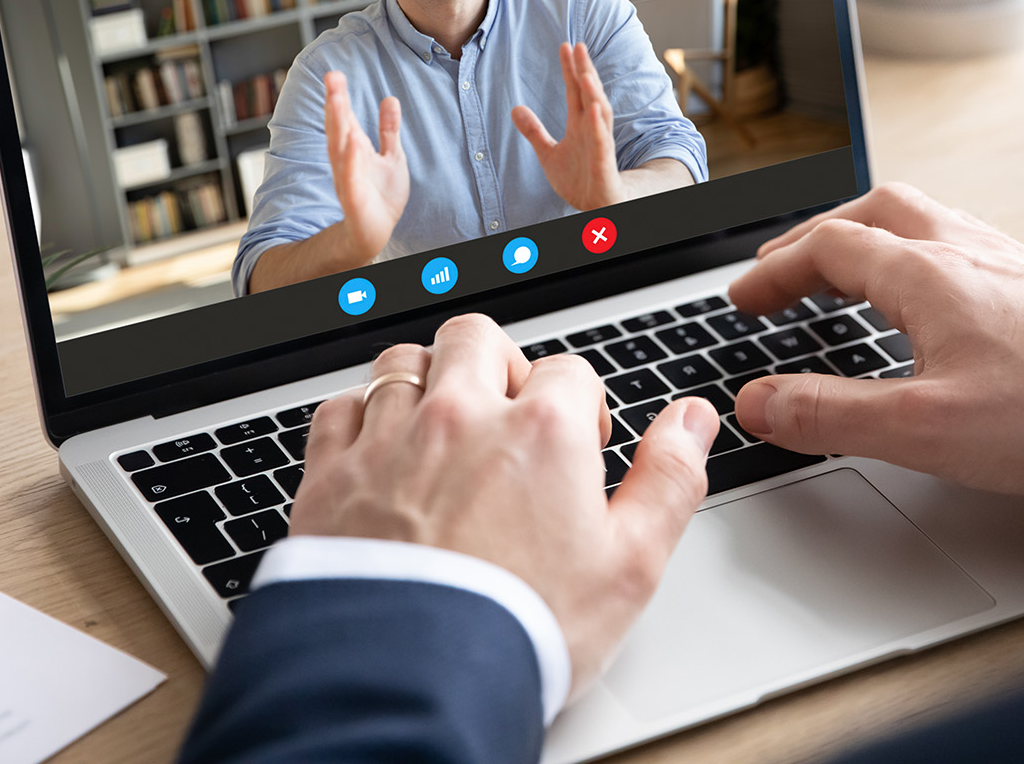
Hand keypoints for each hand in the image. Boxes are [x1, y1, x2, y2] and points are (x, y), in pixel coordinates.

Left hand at [291, 316, 718, 693]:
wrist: (414, 685)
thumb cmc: (522, 630)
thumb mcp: (631, 564)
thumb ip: (670, 479)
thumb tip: (693, 420)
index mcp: (541, 430)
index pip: (569, 371)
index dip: (581, 408)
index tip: (578, 452)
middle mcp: (460, 416)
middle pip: (477, 337)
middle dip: (499, 366)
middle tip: (508, 418)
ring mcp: (388, 441)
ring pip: (404, 363)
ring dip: (428, 382)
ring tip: (444, 431)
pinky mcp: (330, 476)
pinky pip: (340, 408)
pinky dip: (360, 418)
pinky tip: (379, 454)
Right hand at [325, 70, 408, 261]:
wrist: (376, 231)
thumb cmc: (381, 195)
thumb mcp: (392, 156)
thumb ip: (389, 130)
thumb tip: (390, 99)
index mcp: (355, 149)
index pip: (345, 118)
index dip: (339, 96)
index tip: (335, 74)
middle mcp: (347, 160)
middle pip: (339, 128)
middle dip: (335, 104)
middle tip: (332, 78)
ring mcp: (348, 179)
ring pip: (340, 149)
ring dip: (338, 125)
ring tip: (338, 101)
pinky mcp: (354, 198)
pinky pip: (350, 178)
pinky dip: (351, 161)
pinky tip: (353, 142)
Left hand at [512, 43, 623, 209]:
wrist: (596, 208)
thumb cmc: (579, 180)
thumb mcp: (548, 153)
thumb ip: (534, 131)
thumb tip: (515, 108)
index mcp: (581, 125)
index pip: (576, 91)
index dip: (571, 69)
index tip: (566, 46)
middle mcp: (592, 130)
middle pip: (589, 95)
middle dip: (584, 71)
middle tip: (578, 47)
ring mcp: (600, 145)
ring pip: (599, 114)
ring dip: (594, 93)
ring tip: (585, 73)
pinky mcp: (604, 164)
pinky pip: (603, 142)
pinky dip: (600, 126)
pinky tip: (596, 109)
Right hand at [726, 183, 1023, 494]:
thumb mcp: (924, 428)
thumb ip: (831, 414)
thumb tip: (758, 403)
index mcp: (925, 272)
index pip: (825, 247)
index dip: (773, 272)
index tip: (743, 300)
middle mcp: (963, 248)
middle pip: (869, 212)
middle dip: (813, 238)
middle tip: (782, 271)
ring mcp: (1004, 258)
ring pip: (916, 218)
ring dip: (863, 234)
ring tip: (842, 269)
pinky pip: (953, 238)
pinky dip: (910, 249)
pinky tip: (926, 288)